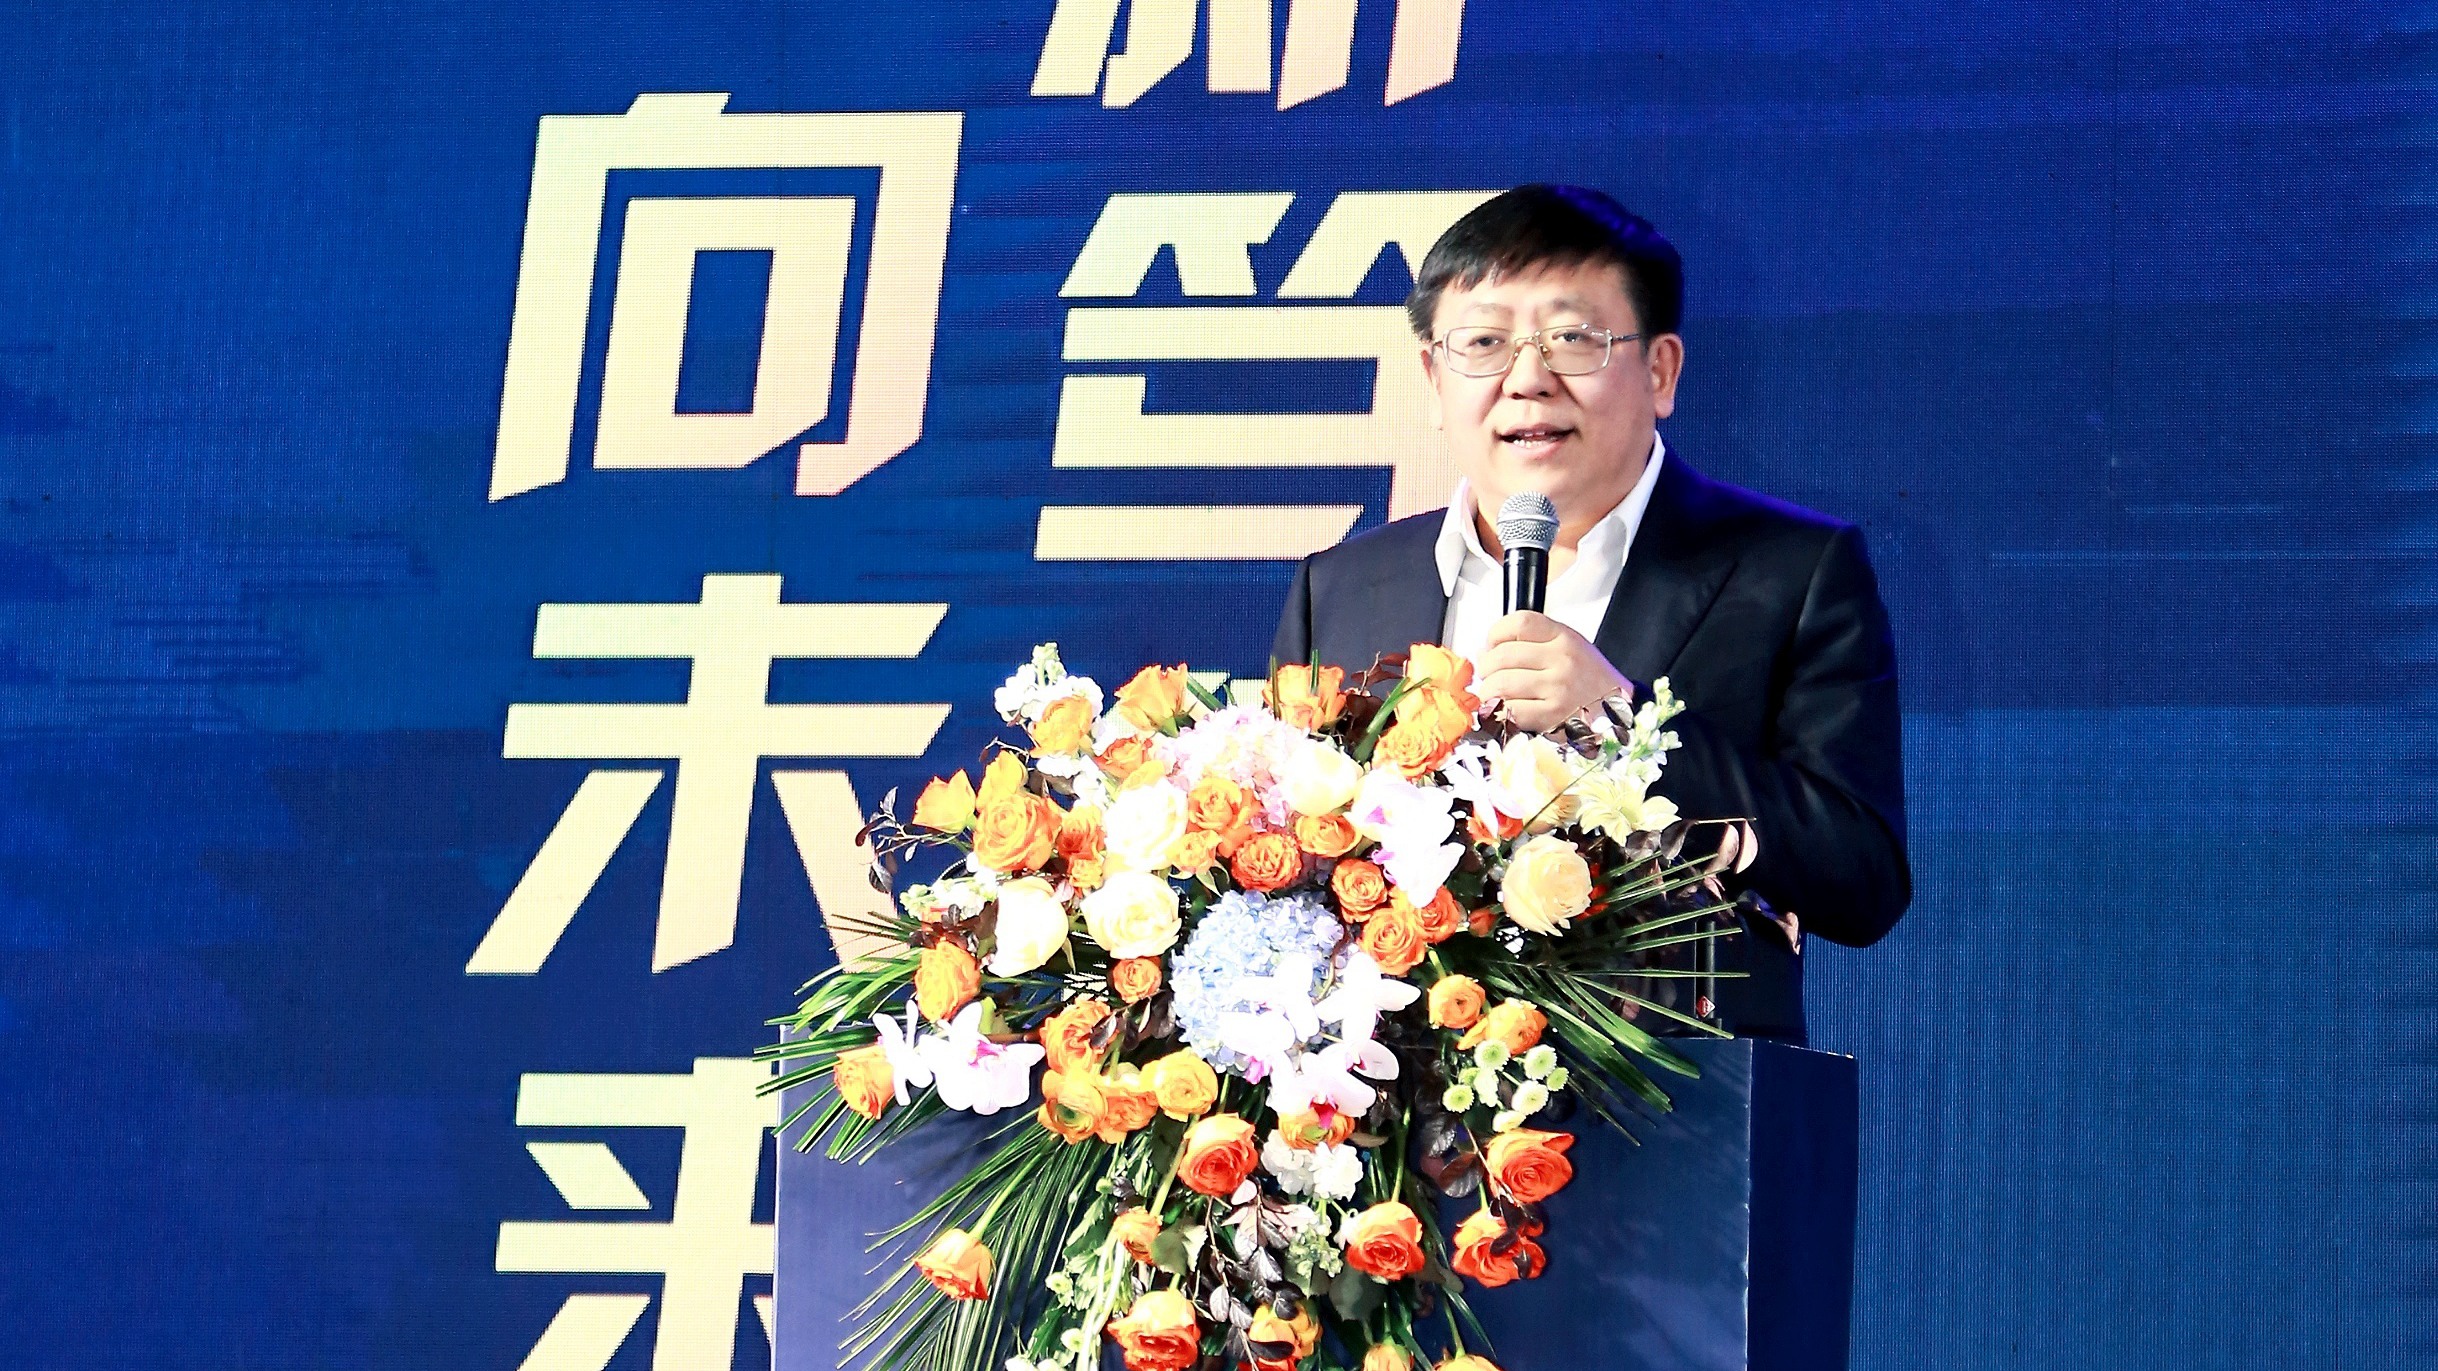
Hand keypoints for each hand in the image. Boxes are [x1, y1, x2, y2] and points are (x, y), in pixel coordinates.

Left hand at [1475, 612, 1629, 731]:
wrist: (1617, 711)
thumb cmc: (1588, 679)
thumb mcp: (1569, 646)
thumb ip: (1533, 642)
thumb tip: (1486, 650)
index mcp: (1564, 637)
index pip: (1519, 623)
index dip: (1496, 633)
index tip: (1491, 644)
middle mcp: (1561, 660)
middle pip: (1502, 655)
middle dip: (1486, 667)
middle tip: (1489, 674)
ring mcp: (1557, 689)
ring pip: (1501, 684)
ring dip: (1488, 691)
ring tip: (1494, 693)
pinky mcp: (1552, 716)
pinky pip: (1510, 710)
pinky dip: (1500, 711)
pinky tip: (1505, 710)